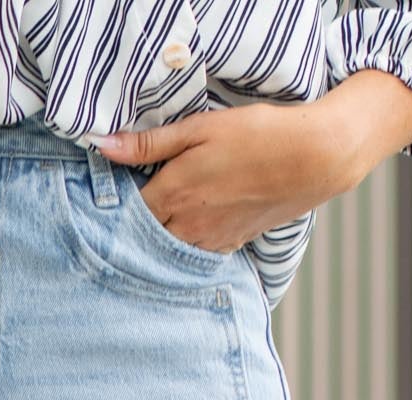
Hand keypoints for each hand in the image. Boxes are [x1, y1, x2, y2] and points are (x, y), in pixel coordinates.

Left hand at [91, 73, 411, 252]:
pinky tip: (178, 247)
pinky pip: (194, 259)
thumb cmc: (258, 135)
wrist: (313, 159)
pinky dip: (181, 256)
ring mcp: (209, 241)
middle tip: (108, 236)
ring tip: (141, 244)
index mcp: (173, 193)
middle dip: (126, 239)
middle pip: (142, 242)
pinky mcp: (230, 246)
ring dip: (154, 251)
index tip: (97, 211)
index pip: (125, 215)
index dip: (109, 215)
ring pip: (167, 256)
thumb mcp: (199, 128)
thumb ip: (149, 142)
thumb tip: (101, 146)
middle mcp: (187, 225)